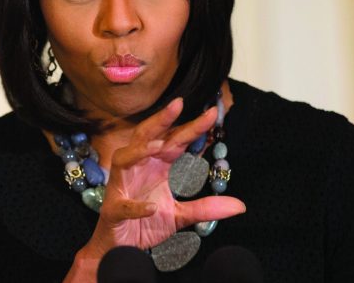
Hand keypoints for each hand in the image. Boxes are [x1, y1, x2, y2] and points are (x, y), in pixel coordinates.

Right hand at [64, 98, 244, 280]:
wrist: (120, 249)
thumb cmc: (146, 223)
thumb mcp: (181, 216)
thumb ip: (206, 208)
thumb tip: (240, 206)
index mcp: (156, 166)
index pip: (175, 141)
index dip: (192, 127)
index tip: (212, 114)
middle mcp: (138, 170)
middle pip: (146, 137)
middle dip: (161, 120)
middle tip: (177, 104)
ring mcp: (122, 188)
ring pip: (124, 159)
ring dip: (140, 151)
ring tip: (159, 145)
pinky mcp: (113, 211)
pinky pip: (124, 205)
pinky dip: (137, 206)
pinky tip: (151, 207)